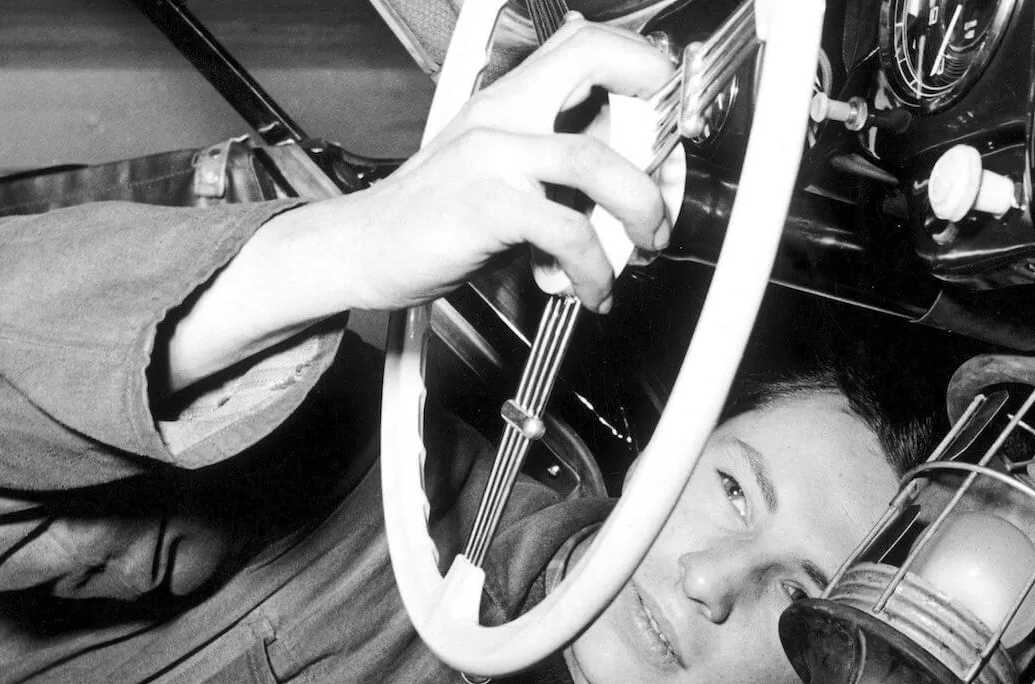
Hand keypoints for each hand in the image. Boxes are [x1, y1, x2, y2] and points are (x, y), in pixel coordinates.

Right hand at [276, 18, 673, 313]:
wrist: (361, 248)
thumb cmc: (432, 216)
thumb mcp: (499, 172)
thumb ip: (555, 164)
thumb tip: (625, 177)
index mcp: (508, 98)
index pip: (584, 44)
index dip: (641, 61)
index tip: (672, 106)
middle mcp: (502, 113)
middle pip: (594, 62)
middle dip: (656, 111)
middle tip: (672, 171)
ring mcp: (493, 155)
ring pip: (596, 158)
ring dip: (641, 207)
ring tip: (646, 243)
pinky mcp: (485, 205)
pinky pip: (566, 229)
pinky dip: (595, 266)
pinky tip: (592, 287)